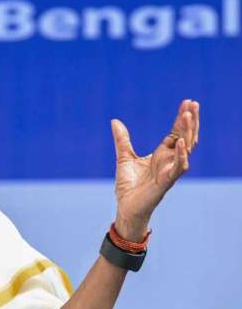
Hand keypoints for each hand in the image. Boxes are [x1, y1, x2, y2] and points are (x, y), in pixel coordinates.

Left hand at [110, 99, 199, 240]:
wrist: (126, 207)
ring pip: (186, 149)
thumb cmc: (128, 186)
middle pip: (186, 137)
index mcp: (162, 154)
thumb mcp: (124, 157)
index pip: (176, 132)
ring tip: (189, 115)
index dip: (181, 118)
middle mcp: (169, 160)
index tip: (187, 102)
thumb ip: (122, 140)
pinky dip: (181, 155)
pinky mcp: (166, 182)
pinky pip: (178, 167)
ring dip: (188, 132)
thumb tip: (114, 120)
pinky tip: (182, 142)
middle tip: (193, 103)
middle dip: (190, 120)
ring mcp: (170, 170)